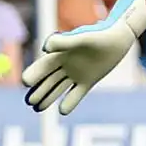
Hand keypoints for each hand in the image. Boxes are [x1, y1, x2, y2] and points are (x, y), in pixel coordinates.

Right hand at [24, 0, 145, 114]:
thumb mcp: (83, 39)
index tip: (26, 82)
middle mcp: (64, 65)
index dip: (34, 74)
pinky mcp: (88, 81)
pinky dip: (70, 102)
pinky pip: (76, 94)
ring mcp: (76, 74)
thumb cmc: (100, 34)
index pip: (42, 66)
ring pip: (57, 88)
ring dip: (48, 98)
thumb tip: (45, 48)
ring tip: (37, 108)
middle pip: (47, 80)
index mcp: (60, 53)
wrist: (120, 38)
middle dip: (38, 90)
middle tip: (29, 102)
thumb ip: (64, 42)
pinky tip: (62, 111)